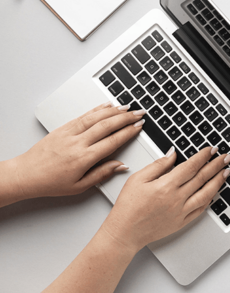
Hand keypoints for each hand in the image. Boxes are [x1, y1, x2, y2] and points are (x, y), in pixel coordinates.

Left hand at [11, 102, 145, 199]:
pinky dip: (97, 109)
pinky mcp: (64, 127)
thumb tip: (121, 166)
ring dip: (114, 111)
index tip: (138, 127)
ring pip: (96, 117)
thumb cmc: (51, 182)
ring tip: (127, 107)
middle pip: (107, 125)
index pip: (112, 141)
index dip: (128, 132)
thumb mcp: (79, 186)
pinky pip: (84, 115)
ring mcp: (70, 132)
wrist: (27, 174)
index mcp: (84, 158)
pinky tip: (107, 105)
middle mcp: (78, 142)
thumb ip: (102, 174)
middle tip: (139, 114)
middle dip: (126, 118)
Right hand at [101, 146, 229, 252]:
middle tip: (226, 157)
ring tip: (226, 172)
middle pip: (202, 178)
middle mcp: (177, 199)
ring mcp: (181, 212)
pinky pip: (200, 209)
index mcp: (166, 185)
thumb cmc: (128, 206)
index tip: (212, 149)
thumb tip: (173, 154)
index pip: (191, 166)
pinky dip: (209, 199)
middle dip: (216, 165)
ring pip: (206, 194)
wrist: (125, 232)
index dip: (204, 156)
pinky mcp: (181, 222)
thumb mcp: (138, 178)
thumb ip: (158, 165)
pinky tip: (214, 193)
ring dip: (218, 181)